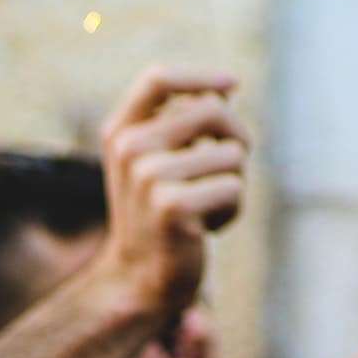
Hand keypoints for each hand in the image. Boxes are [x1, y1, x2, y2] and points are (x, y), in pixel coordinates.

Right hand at [92, 67, 249, 323]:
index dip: (200, 77)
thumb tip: (227, 87)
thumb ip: (181, 124)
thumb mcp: (157, 162)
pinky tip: (206, 228)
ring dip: (233, 181)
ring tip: (205, 206)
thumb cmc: (160, 214)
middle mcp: (130, 149)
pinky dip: (232, 208)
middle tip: (230, 166)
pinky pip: (234, 187)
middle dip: (236, 136)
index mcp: (122, 132)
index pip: (158, 80)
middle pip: (211, 109)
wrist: (140, 280)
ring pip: (232, 153)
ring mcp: (148, 177)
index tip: (233, 84)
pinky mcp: (173, 206)